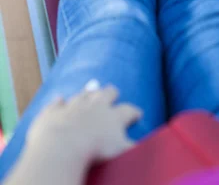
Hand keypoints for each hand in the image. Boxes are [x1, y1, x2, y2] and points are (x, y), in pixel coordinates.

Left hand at [26, 84, 141, 165]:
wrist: (62, 146)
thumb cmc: (93, 151)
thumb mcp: (120, 151)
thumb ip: (132, 147)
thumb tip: (143, 148)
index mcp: (113, 116)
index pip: (128, 111)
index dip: (134, 112)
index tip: (138, 113)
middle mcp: (95, 105)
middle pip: (106, 94)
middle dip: (111, 93)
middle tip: (114, 91)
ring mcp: (73, 106)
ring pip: (83, 95)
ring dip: (87, 92)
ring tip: (91, 88)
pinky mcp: (53, 112)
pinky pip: (57, 103)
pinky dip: (59, 101)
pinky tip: (59, 98)